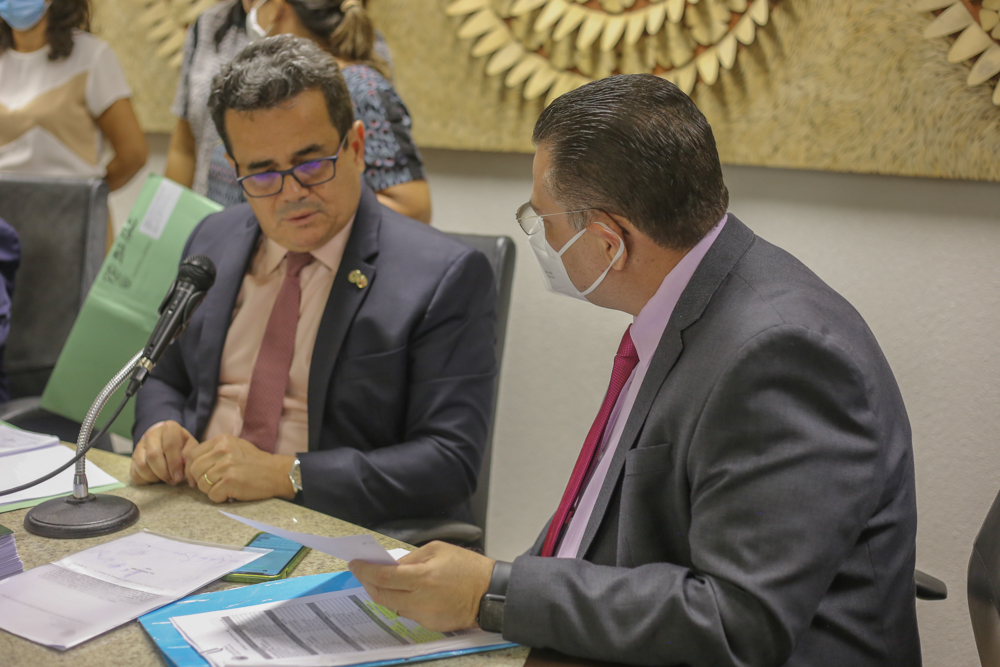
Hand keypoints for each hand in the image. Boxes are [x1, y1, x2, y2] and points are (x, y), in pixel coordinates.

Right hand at [131, 421, 197, 485]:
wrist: (166, 441)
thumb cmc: (182, 445)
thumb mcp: (190, 445)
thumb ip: (190, 454)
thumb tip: (185, 468)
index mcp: (169, 428)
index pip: (169, 446)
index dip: (174, 464)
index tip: (179, 477)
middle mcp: (151, 434)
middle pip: (153, 456)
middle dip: (164, 473)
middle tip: (173, 481)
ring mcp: (140, 446)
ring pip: (142, 466)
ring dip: (155, 477)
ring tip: (166, 479)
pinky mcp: (133, 458)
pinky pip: (135, 473)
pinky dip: (146, 480)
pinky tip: (156, 478)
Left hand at [184, 434, 295, 502]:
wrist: (275, 473)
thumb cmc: (253, 462)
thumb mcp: (234, 446)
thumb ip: (214, 451)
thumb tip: (191, 463)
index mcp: (222, 440)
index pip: (192, 454)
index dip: (191, 468)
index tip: (197, 476)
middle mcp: (223, 450)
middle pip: (195, 469)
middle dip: (199, 480)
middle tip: (210, 485)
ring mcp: (227, 465)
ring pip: (202, 483)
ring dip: (210, 490)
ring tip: (223, 488)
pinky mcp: (231, 481)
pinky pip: (212, 494)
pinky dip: (219, 497)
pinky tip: (229, 493)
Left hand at [349, 541, 493, 631]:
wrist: (490, 593)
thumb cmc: (467, 567)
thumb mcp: (439, 550)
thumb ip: (412, 557)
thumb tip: (392, 565)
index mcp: (422, 577)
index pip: (383, 576)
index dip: (365, 571)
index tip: (355, 564)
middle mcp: (420, 599)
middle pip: (382, 595)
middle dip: (369, 584)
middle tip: (365, 573)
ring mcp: (424, 615)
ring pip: (393, 606)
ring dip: (385, 594)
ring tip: (386, 582)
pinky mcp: (430, 625)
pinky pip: (408, 613)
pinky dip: (402, 602)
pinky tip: (408, 593)